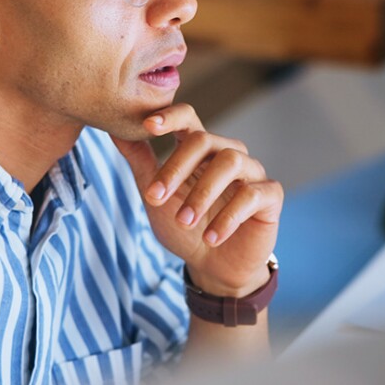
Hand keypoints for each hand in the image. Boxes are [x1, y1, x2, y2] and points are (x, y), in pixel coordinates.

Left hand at [112, 103, 282, 297]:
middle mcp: (228, 153)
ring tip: (184, 221)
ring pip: (230, 162)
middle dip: (176, 168)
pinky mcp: (270, 195)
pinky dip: (228, 217)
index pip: (188, 117)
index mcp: (200, 149)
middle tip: (156, 198)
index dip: (170, 116)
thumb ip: (140, 161)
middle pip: (204, 140)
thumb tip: (114, 130)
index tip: (148, 126)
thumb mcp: (155, 195)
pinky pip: (252, 194)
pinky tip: (211, 237)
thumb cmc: (184, 227)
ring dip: (202, 194)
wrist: (213, 267)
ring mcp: (252, 172)